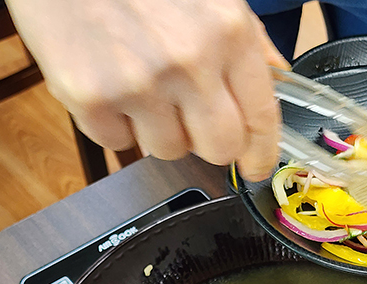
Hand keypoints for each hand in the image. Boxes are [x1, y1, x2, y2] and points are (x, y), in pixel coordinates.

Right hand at [6, 0, 289, 179]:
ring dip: (158, 129)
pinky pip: (117, 142)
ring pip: (168, 150)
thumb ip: (248, 41)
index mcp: (227, 32)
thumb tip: (276, 79)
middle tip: (191, 119)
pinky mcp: (91, 98)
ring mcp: (139, 82)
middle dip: (208, 142)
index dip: (261, 152)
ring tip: (140, 84)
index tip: (257, 167)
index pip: (261, 116)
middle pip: (219, 148)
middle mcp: (189, 61)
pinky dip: (114, 122)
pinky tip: (109, 82)